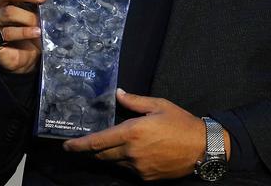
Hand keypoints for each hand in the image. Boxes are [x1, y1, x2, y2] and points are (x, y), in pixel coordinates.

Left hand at [63, 89, 229, 180]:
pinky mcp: (147, 178)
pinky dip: (125, 162)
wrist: (203, 147)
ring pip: (115, 163)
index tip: (67, 145)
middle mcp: (131, 153)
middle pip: (102, 154)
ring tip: (110, 145)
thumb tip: (117, 93)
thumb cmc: (180, 122)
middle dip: (92, 150)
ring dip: (110, 155)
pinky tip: (131, 153)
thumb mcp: (157, 105)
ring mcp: (139, 168)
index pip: (97, 142)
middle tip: (84, 144)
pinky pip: (129, 170)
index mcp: (131, 133)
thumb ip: (134, 101)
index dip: (79, 145)